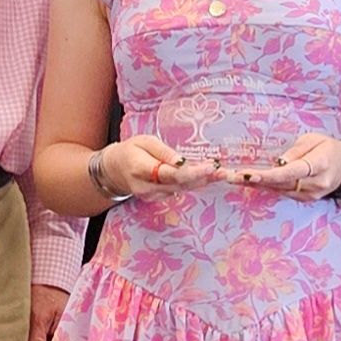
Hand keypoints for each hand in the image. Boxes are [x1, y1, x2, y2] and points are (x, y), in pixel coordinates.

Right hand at [97, 134, 217, 196]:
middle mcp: (147, 187)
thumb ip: (163, 151)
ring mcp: (152, 196)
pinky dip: (193, 183)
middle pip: (180, 184)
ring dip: (202, 181)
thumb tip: (182, 162)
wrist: (115, 170)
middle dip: (204, 178)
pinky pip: (179, 190)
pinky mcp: (158, 199)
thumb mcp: (144, 141)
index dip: (192, 172)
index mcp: (140, 169)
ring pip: (182, 189)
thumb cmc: (131, 150)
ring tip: (223, 173)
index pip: (170, 174)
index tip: (210, 167)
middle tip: (225, 172)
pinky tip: (208, 177)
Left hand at [216, 133, 340, 198]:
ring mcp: (310, 195)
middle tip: (229, 176)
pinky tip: (248, 182)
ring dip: (254, 185)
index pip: (290, 172)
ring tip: (232, 178)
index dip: (269, 176)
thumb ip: (295, 151)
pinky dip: (265, 187)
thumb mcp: (314, 140)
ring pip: (278, 190)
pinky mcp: (305, 200)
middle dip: (253, 180)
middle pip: (279, 184)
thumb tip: (277, 162)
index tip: (250, 175)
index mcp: (319, 165)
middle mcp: (314, 184)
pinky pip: (281, 192)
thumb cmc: (329, 148)